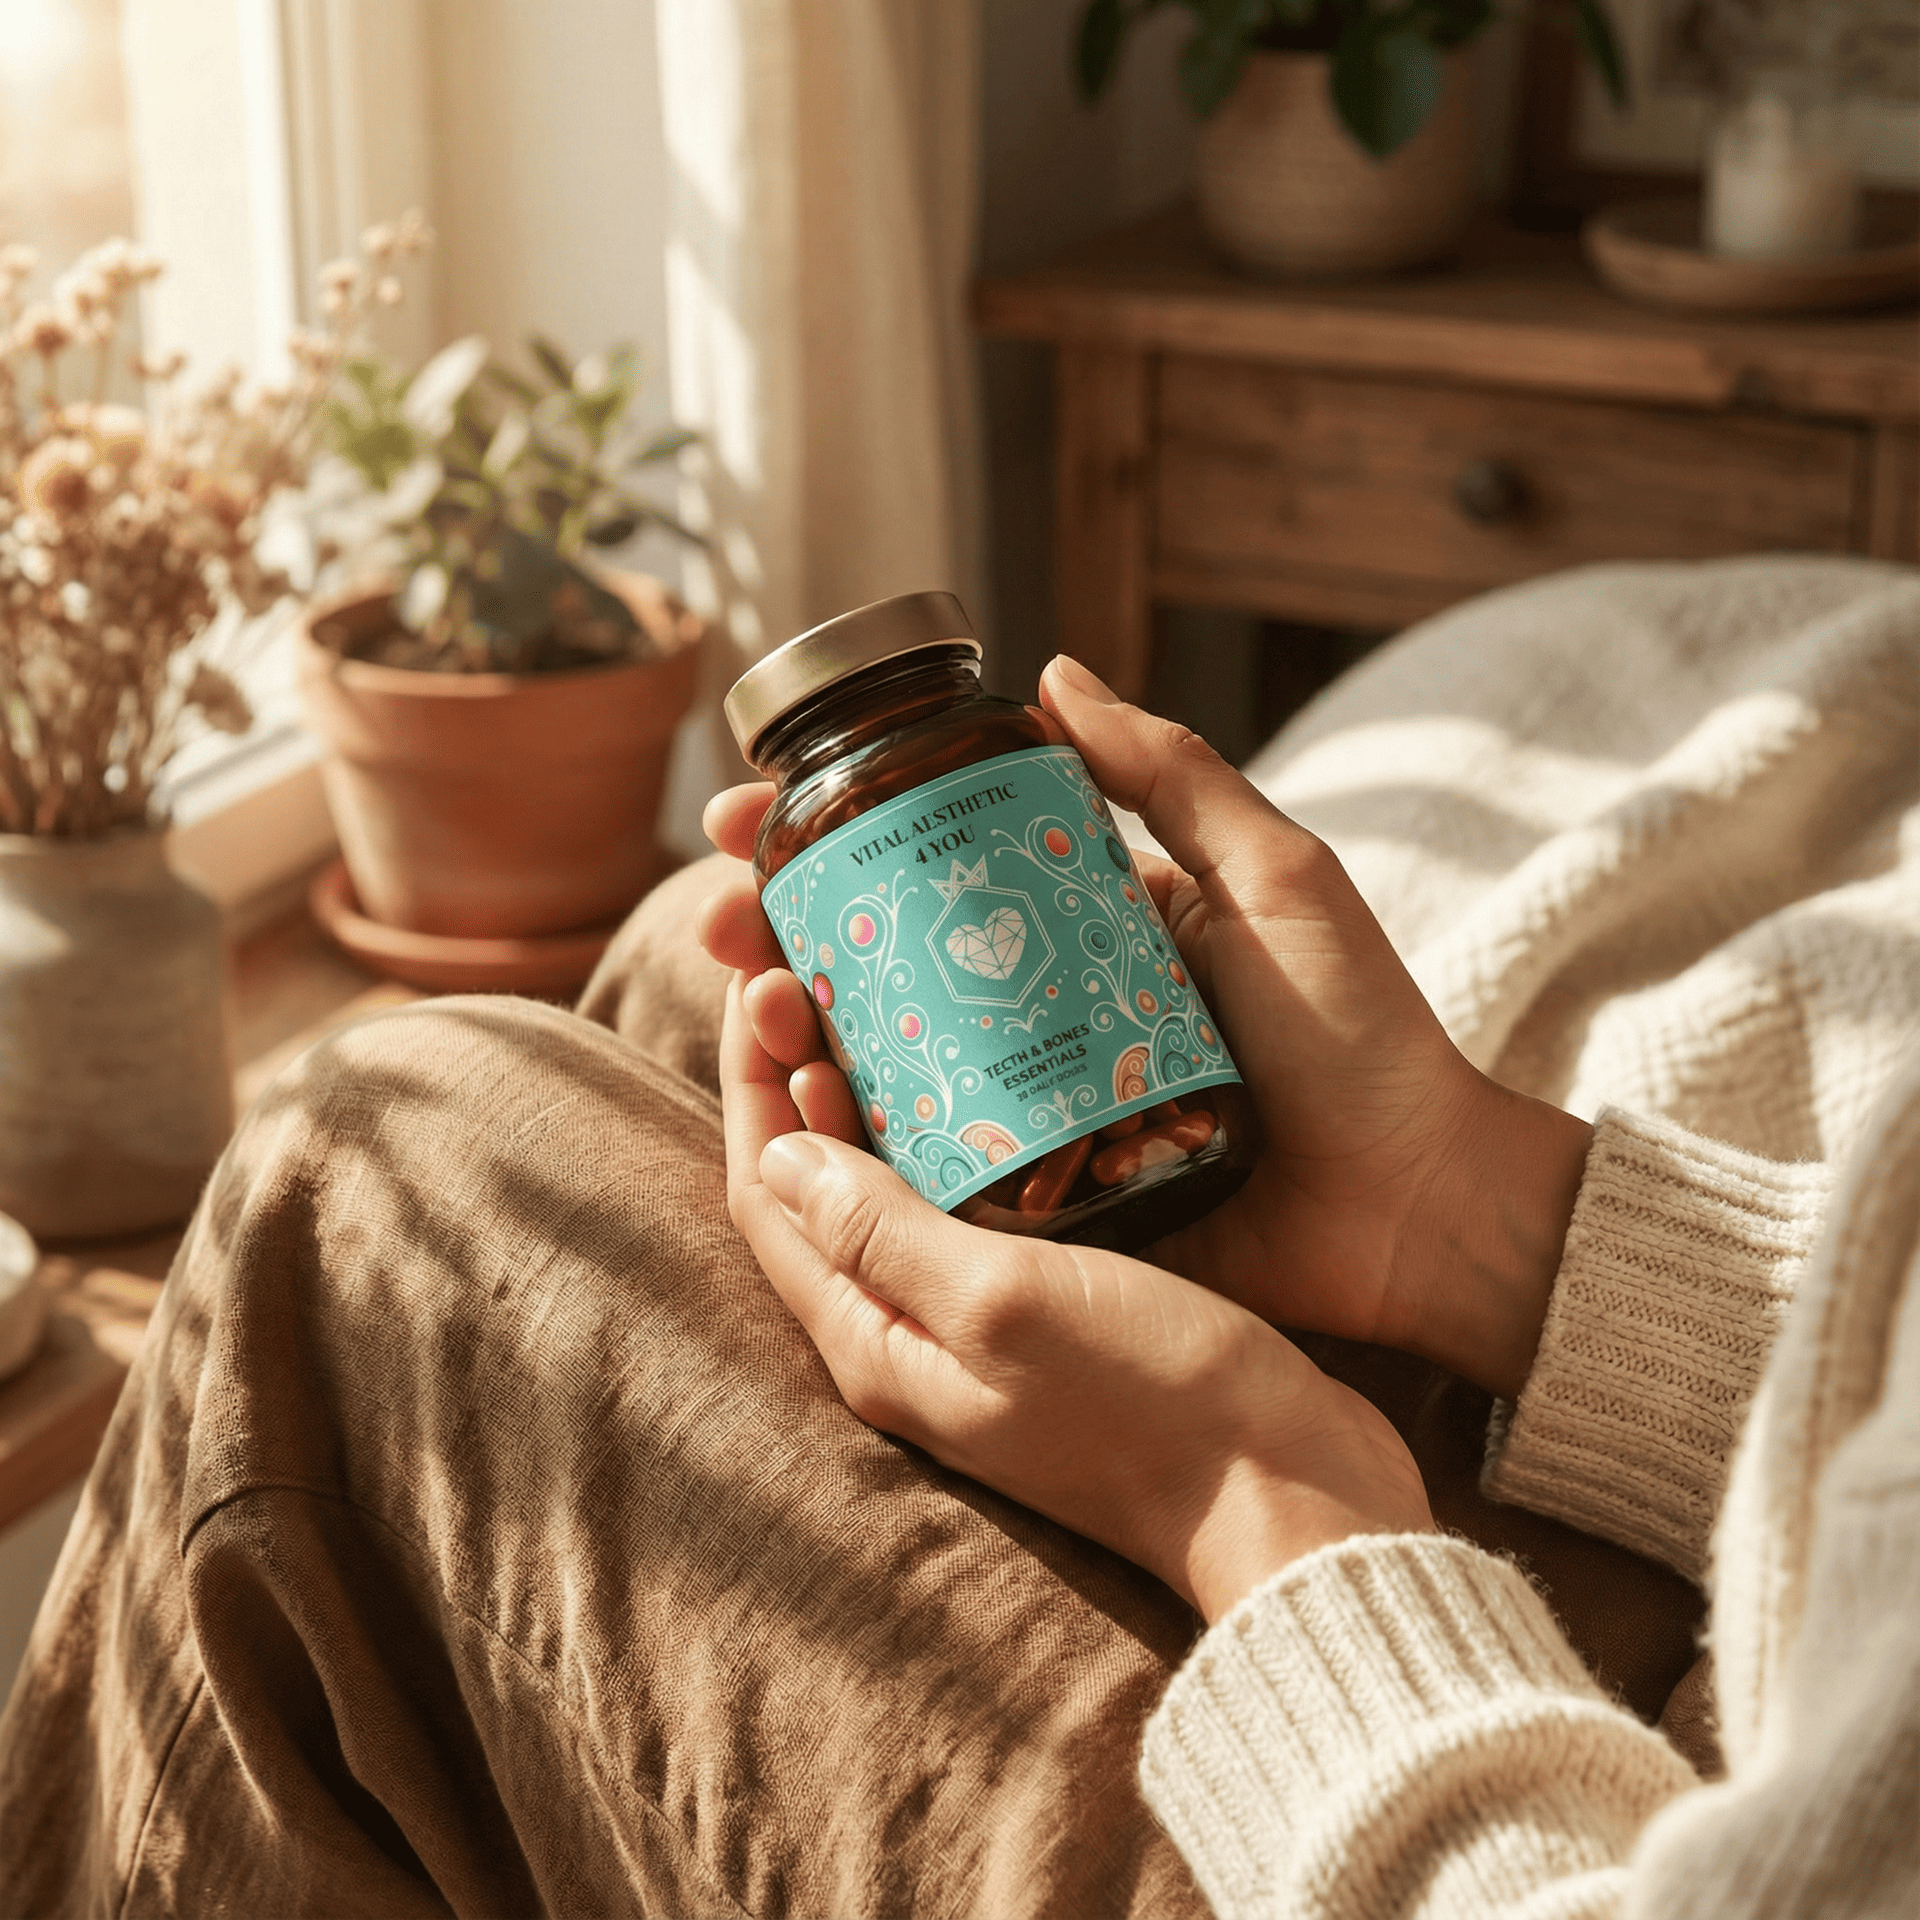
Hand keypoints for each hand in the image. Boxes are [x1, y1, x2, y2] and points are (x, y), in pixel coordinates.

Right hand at [698, 657, 1590, 1399]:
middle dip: (779, 935)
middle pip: (879, 963)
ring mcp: (1033, 1109)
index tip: (744, 817)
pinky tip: (800, 1116)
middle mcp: (1041, 1012)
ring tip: (757, 1010)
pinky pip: (928, 1167)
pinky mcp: (1040, 1201)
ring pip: (884, 1063)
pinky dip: (855, 1143)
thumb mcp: (1275, 877)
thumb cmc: (1361, 1036)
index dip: (827, 838)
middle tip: (718, 925)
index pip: (929, 866)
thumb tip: (1049, 669)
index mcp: (1083, 927)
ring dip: (796, 1032)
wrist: (1417, 1205)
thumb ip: (1173, 775)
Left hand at [720, 971, 1432, 1620]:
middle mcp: (912, 1337)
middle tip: (822, 972)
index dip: (755, 1088)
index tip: (763, 984)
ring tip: (895, 1000)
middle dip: (804, 1078)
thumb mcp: (1004, 1302)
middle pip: (821, 1189)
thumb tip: (781, 1152)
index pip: (769, 1199)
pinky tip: (1001, 1075)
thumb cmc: (1154, 1402)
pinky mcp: (1052, 1312)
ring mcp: (982, 1328)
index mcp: (877, 1342)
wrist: (1291, 1492)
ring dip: (879, 1097)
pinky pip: (976, 1203)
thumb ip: (882, 1233)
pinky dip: (963, 1131)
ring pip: (896, 1190)